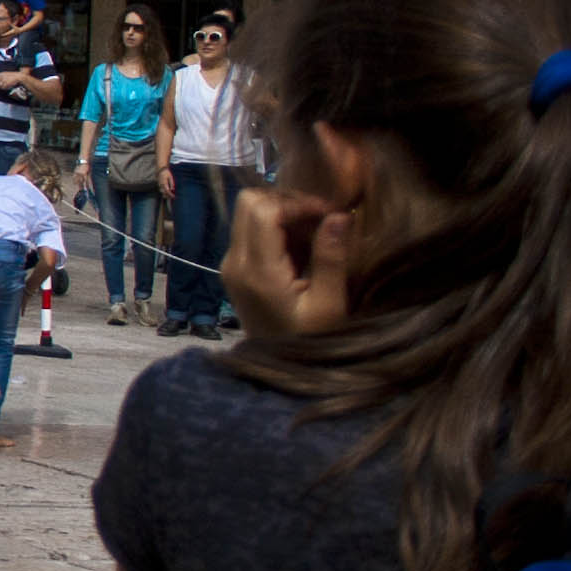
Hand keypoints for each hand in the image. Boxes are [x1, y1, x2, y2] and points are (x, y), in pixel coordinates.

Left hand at [225, 189, 350, 337]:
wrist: (280, 368)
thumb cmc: (311, 340)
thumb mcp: (328, 303)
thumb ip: (331, 257)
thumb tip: (339, 215)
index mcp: (256, 270)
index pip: (263, 209)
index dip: (297, 203)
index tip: (329, 214)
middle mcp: (234, 262)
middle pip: (249, 202)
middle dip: (288, 202)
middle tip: (322, 219)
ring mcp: (231, 264)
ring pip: (249, 213)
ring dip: (283, 214)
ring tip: (317, 233)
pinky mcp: (235, 269)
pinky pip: (251, 231)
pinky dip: (277, 228)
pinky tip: (303, 246)